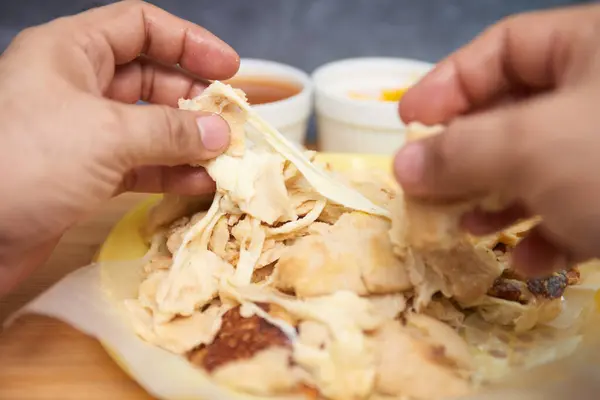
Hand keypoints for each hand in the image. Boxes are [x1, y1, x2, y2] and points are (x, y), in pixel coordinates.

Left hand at [0, 1, 239, 294]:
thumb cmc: (25, 162)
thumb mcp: (108, 134)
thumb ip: (171, 130)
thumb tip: (221, 131)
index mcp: (71, 52)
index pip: (140, 26)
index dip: (189, 41)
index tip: (229, 67)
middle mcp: (77, 87)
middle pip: (151, 79)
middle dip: (195, 100)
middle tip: (233, 122)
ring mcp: (82, 134)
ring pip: (150, 127)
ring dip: (190, 141)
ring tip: (227, 157)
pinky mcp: (85, 176)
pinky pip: (140, 165)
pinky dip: (172, 172)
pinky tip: (201, 183)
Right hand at [394, 5, 599, 275]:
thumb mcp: (531, 146)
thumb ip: (458, 152)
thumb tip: (401, 166)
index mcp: (592, 48)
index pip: (500, 51)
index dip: (446, 85)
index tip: (406, 123)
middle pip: (514, 115)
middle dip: (466, 155)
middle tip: (426, 184)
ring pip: (541, 168)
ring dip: (498, 202)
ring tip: (467, 229)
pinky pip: (577, 209)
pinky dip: (546, 235)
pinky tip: (527, 260)